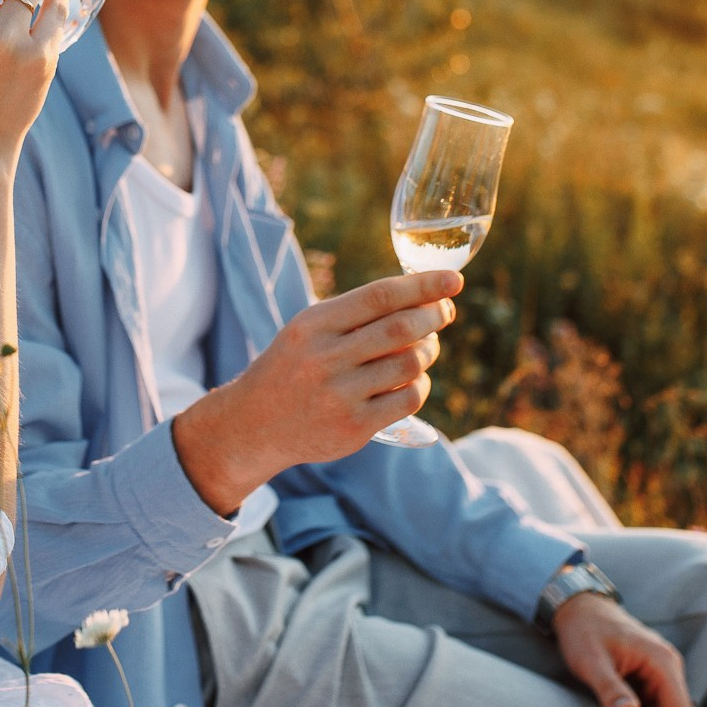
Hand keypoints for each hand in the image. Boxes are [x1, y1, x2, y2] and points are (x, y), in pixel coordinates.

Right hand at [173, 271, 461, 514]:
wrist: (254, 424)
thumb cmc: (292, 368)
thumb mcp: (307, 330)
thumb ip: (354, 314)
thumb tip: (419, 297)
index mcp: (314, 324)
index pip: (379, 296)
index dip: (422, 285)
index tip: (452, 279)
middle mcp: (325, 357)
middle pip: (400, 328)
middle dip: (434, 315)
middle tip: (446, 310)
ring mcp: (340, 395)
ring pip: (410, 363)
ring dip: (428, 350)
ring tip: (426, 346)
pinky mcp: (354, 427)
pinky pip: (408, 399)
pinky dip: (420, 384)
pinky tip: (414, 380)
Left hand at [552, 593, 694, 706]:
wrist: (579, 608)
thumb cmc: (583, 631)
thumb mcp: (590, 661)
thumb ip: (609, 688)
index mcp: (662, 662)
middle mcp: (669, 667)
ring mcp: (663, 672)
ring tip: (609, 695)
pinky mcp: (653, 677)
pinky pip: (652, 706)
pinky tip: (615, 693)